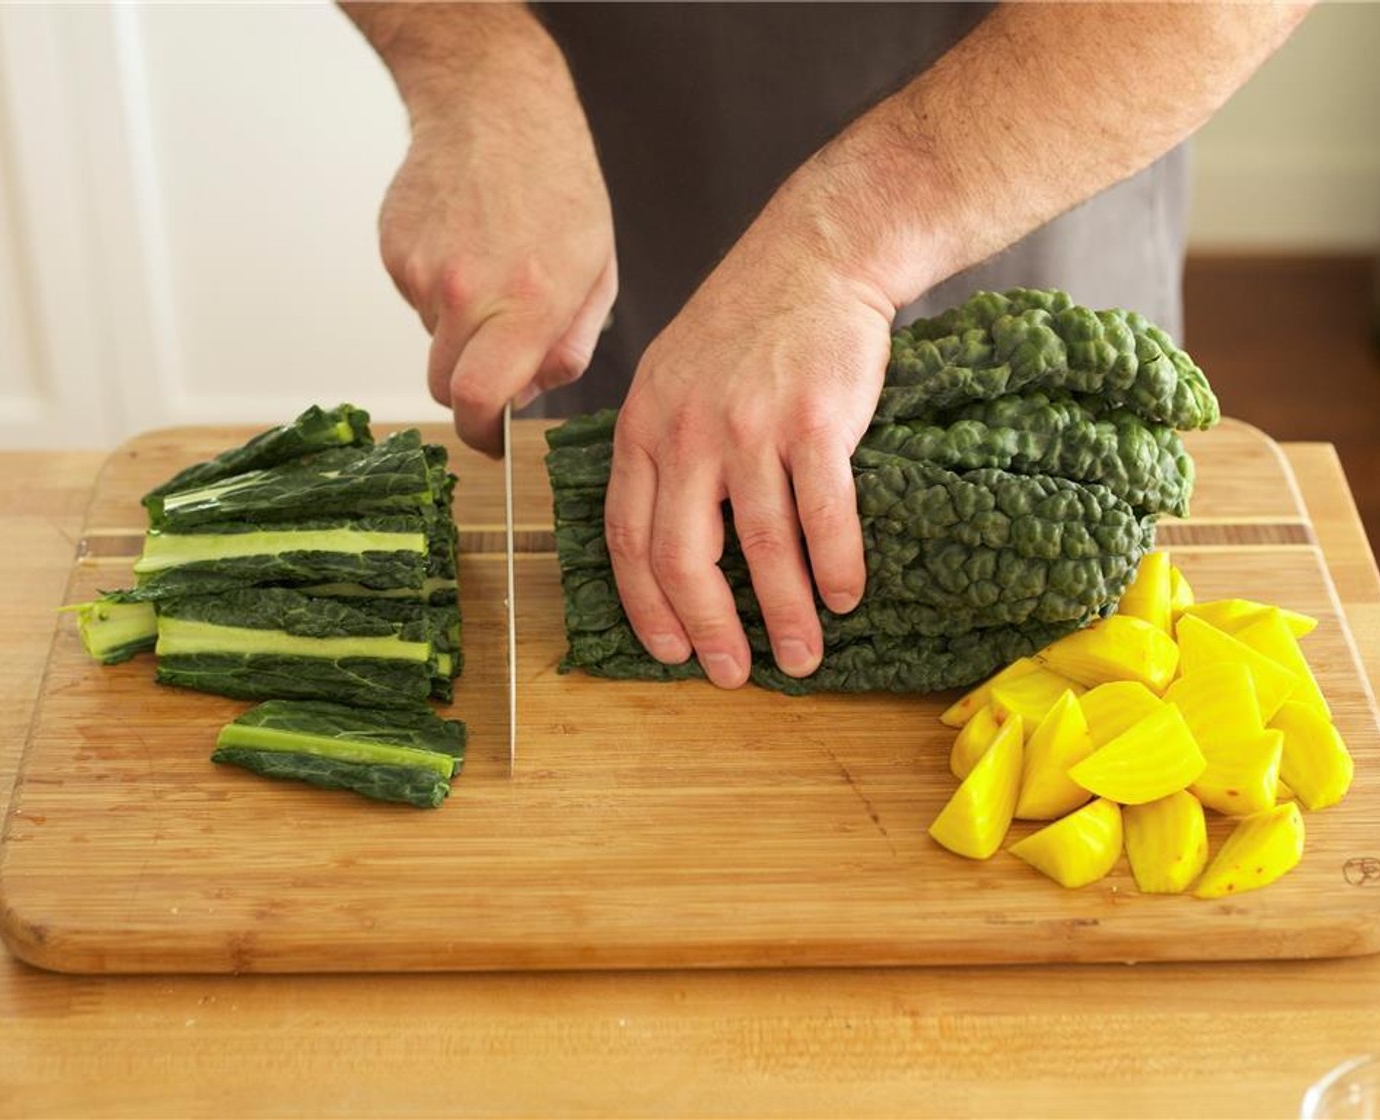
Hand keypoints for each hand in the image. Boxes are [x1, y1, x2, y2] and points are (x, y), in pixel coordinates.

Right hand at [374, 29, 616, 455]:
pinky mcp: (394, 251)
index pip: (480, 400)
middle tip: (495, 359)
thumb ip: (570, 345)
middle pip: (446, 385)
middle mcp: (468, 292)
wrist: (493, 105)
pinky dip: (439, 290)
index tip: (489, 441)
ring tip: (492, 271)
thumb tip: (531, 391)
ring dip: (459, 329)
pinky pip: (415, 299)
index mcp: (528, 303)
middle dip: (470, 388)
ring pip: (432, 339)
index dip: (481, 434)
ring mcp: (422, 271)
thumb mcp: (597, 272)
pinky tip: (466, 246)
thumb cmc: (558, 184)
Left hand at [604, 184, 896, 688]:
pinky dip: (835, 566)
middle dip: (708, 629)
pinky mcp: (812, 421)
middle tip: (732, 673)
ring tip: (802, 656)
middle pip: (684, 556)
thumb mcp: (671, 379)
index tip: (670, 652)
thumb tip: (665, 544)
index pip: (628, 537)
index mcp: (642, 427)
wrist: (813, 259)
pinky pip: (823, 514)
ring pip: (760, 547)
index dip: (647, 605)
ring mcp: (749, 427)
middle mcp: (685, 432)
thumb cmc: (744, 327)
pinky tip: (846, 597)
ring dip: (785, 614)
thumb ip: (660, 452)